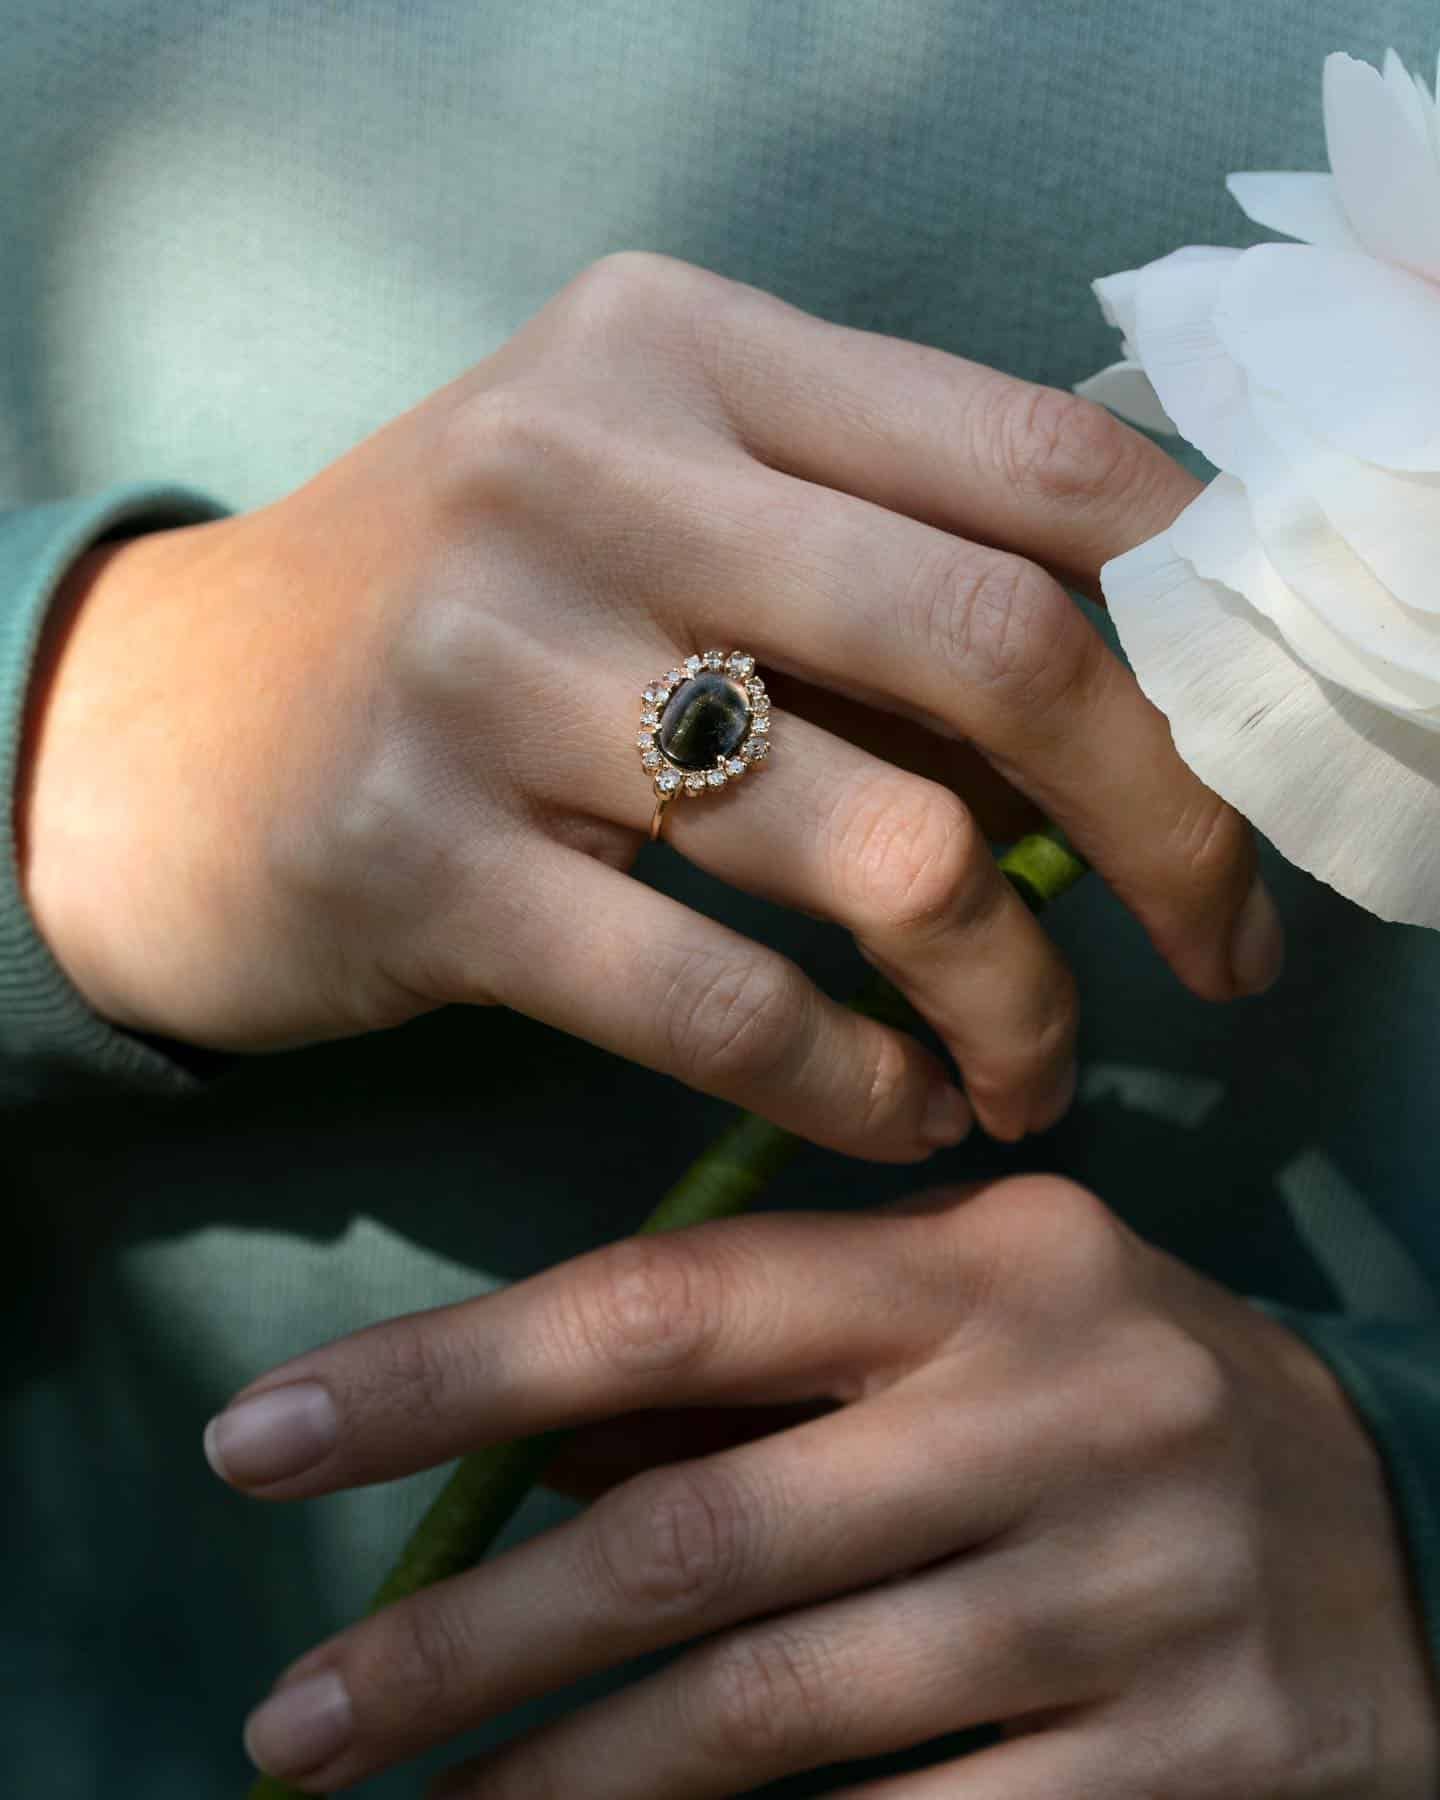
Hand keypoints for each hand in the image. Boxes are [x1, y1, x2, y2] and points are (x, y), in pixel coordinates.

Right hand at [19, 252, 1282, 1151]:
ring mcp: (493, 668)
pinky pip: (726, 1005)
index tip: (1272, 748)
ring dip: (1017, 997)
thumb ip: (859, 561)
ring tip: (1039, 1071)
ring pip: (885, 851)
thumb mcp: (644, 513)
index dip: (1207, 609)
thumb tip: (1141, 696)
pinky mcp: (428, 863)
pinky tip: (905, 1118)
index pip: (1036, 455)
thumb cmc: (457, 625)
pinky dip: (859, 1085)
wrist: (166, 739)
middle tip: (1229, 952)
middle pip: (1000, 645)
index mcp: (682, 351)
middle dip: (1168, 826)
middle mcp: (588, 472)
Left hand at [206, 1179, 1436, 1796]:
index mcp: (983, 1266)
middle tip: (298, 1720)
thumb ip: (770, 1368)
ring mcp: (1129, 1595)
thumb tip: (536, 1454)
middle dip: (469, 1641)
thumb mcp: (965, 1323)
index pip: (665, 1301)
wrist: (1402, 1532)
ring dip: (568, 1791)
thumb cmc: (1118, 1396)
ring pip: (778, 1717)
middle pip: (699, 1540)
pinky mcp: (1188, 1770)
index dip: (451, 1374)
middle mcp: (1055, 1409)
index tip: (263, 1439)